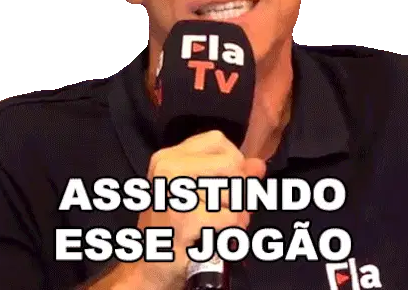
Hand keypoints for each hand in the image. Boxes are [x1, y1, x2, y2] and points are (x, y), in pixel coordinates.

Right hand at [130, 130, 265, 289]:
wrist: (148, 267)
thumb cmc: (174, 226)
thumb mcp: (199, 192)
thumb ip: (231, 174)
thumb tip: (259, 165)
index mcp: (169, 156)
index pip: (218, 140)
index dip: (232, 160)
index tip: (226, 181)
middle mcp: (168, 168)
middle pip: (231, 163)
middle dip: (238, 188)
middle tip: (225, 206)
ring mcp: (175, 192)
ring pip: (233, 191)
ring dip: (236, 212)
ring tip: (220, 222)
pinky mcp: (184, 218)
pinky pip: (230, 217)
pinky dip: (232, 229)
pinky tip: (220, 236)